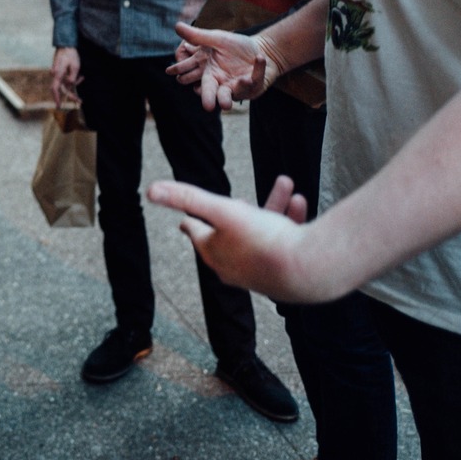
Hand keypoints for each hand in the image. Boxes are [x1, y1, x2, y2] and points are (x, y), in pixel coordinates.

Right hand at [50, 46, 81, 106]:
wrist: (66, 44)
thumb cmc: (70, 54)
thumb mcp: (75, 66)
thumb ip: (73, 77)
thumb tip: (70, 85)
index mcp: (58, 74)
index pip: (55, 88)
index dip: (56, 98)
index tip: (58, 106)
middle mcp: (56, 75)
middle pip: (62, 88)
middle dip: (71, 94)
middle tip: (79, 101)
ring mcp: (57, 73)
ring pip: (65, 83)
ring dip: (74, 83)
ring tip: (82, 77)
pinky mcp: (59, 71)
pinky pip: (65, 79)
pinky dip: (72, 79)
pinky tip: (80, 75)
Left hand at [146, 175, 334, 303]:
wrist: (310, 269)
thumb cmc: (262, 240)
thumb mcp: (222, 210)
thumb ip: (188, 197)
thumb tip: (150, 189)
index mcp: (214, 252)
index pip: (197, 234)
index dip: (191, 222)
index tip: (185, 221)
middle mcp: (234, 267)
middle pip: (231, 232)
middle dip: (238, 210)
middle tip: (240, 200)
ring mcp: (261, 273)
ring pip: (262, 232)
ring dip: (273, 207)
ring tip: (286, 185)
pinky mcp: (286, 275)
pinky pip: (284, 242)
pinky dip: (291, 220)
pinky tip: (299, 203)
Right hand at [168, 22, 282, 110]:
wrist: (261, 49)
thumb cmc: (236, 47)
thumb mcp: (217, 39)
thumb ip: (198, 36)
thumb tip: (176, 26)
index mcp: (211, 75)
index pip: (197, 81)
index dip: (188, 81)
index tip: (179, 80)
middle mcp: (223, 84)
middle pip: (213, 94)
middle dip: (210, 100)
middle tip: (208, 107)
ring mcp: (239, 87)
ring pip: (236, 93)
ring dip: (240, 87)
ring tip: (244, 80)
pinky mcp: (255, 85)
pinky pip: (257, 79)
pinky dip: (259, 69)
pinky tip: (259, 58)